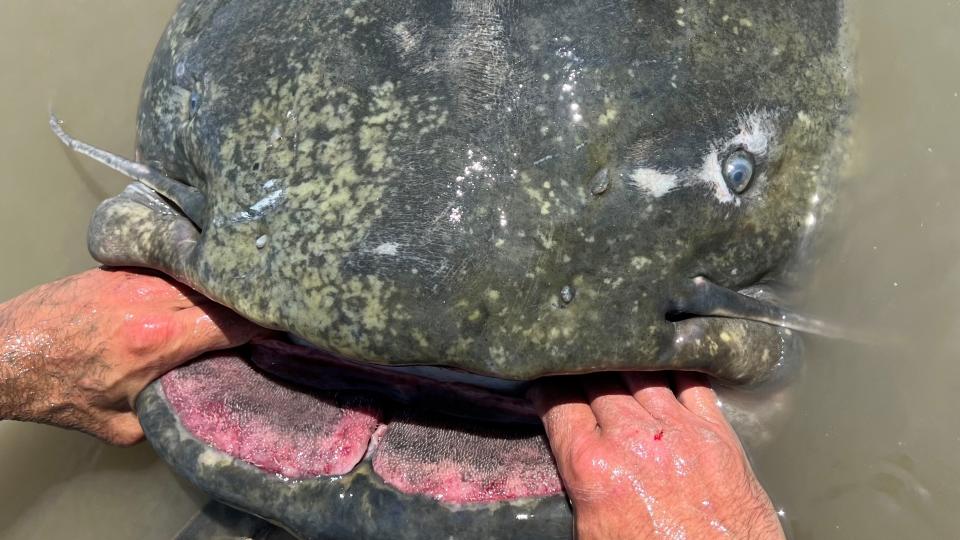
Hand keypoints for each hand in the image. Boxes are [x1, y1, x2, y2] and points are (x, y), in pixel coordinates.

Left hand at [0, 268, 268, 444]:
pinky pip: (170, 268)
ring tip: (236, 296)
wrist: (4, 355)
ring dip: (219, 287)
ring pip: (197, 275)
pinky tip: (199, 284)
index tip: (277, 329)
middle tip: (265, 311)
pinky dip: (190, 277)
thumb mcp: (119, 426)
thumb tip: (194, 404)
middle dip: (246, 302)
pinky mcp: (119, 269)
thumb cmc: (58, 392)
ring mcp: (135, 280)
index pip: (230, 324)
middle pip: (220, 293)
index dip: (260, 326)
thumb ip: (165, 413)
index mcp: (157, 342)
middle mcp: (151, 303)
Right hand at [531, 372, 784, 539]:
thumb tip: (566, 455)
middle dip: (581, 366)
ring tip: (614, 348)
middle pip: (597, 380)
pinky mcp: (719, 434)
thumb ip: (575, 482)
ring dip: (624, 360)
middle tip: (574, 358)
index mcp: (594, 468)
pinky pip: (692, 381)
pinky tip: (663, 357)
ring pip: (641, 372)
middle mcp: (634, 440)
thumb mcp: (589, 532)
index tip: (543, 379)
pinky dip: (674, 366)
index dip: (546, 384)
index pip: (558, 402)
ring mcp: (680, 431)